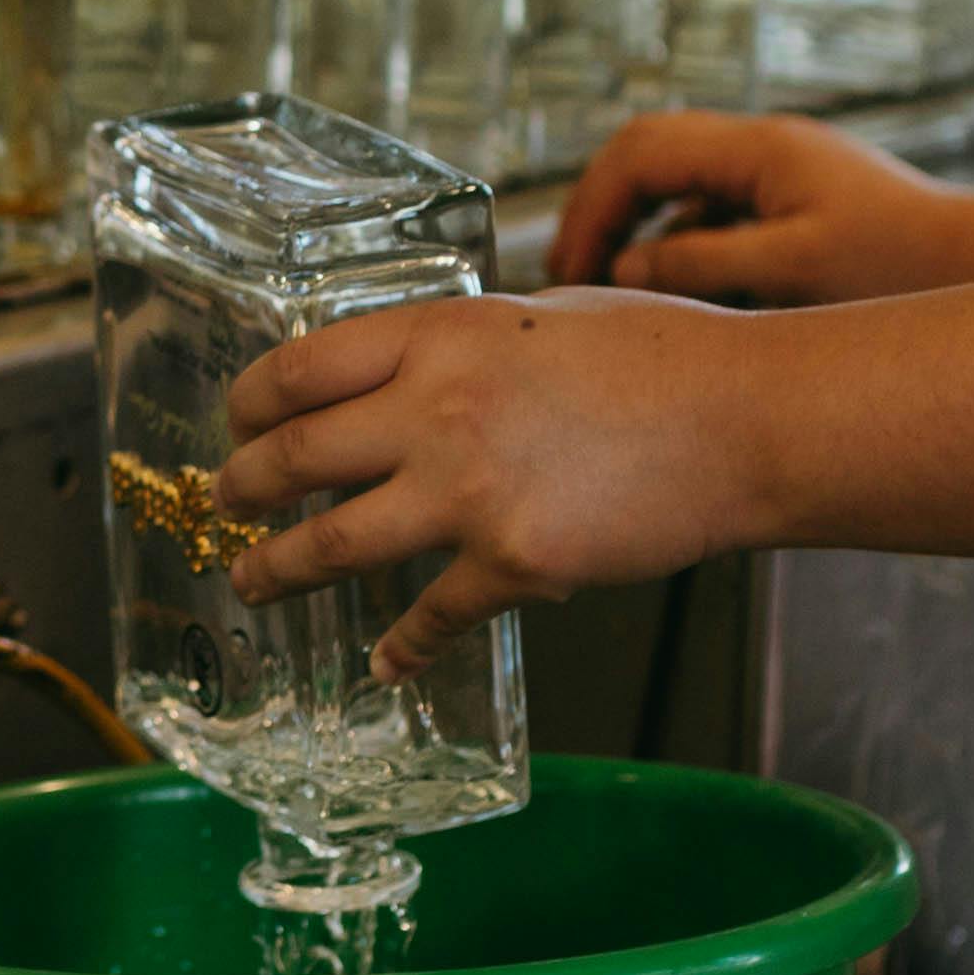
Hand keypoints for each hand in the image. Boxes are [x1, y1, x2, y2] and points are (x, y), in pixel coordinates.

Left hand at [214, 289, 779, 660]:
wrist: (745, 422)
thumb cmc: (665, 357)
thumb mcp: (543, 313)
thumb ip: (466, 346)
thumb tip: (415, 373)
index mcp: (441, 336)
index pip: (301, 367)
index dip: (252, 403)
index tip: (239, 422)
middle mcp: (436, 409)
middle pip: (295, 455)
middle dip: (244, 486)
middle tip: (227, 502)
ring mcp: (469, 491)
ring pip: (332, 543)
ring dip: (279, 567)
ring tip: (254, 580)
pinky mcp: (513, 563)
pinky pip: (430, 615)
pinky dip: (401, 646)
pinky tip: (386, 661)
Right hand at [545, 104, 973, 305]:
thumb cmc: (909, 266)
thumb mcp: (794, 270)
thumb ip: (701, 263)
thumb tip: (629, 268)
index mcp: (761, 149)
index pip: (638, 152)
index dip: (591, 208)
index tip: (568, 267)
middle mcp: (767, 153)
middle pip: (650, 166)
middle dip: (606, 224)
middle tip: (578, 285)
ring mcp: (784, 182)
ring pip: (685, 204)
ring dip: (650, 250)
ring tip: (630, 312)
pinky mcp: (801, 216)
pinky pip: (723, 230)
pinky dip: (694, 266)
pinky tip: (695, 319)